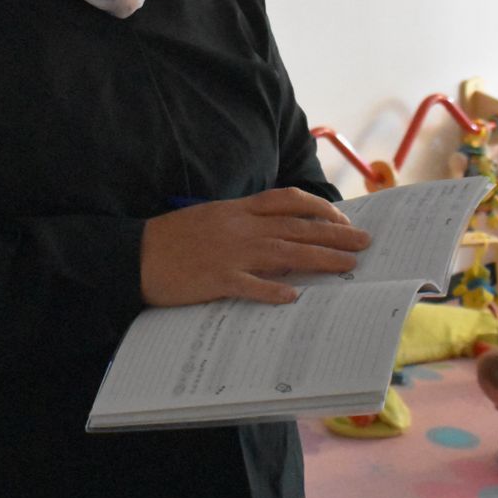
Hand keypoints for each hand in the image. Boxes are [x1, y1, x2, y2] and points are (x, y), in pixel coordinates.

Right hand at [139, 188, 370, 307]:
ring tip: (348, 267)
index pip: (288, 201)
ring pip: (284, 253)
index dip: (320, 209)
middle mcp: (238, 227)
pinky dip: (272, 290)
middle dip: (335, 236)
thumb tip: (278, 233)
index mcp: (236, 210)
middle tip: (364, 243)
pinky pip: (249, 285)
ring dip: (320, 259)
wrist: (133, 254)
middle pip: (296, 228)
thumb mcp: (211, 218)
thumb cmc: (172, 238)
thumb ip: (243, 222)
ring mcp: (228, 253)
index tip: (342, 219)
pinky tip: (294, 297)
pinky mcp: (214, 279)